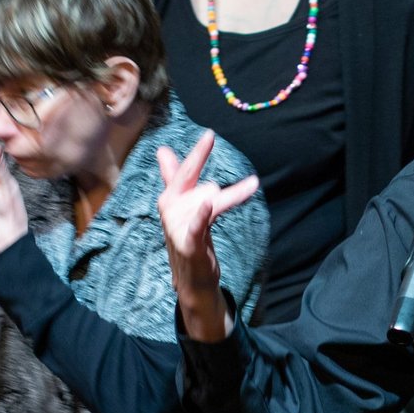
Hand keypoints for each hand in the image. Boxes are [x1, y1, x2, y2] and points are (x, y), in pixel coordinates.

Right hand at [156, 129, 259, 342]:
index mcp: (171, 198)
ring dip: (232, 195)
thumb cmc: (189, 238)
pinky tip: (208, 204)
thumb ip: (174, 178)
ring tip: (251, 186)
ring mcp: (177, 226)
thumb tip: (162, 151)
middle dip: (198, 156)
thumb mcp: (183, 206)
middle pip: (189, 177)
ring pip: (208, 198)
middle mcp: (170, 208)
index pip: (184, 170)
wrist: (191, 279)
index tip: (210, 134)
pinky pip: (198, 224)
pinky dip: (201, 215)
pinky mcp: (189, 243)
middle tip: (210, 136)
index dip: (197, 152)